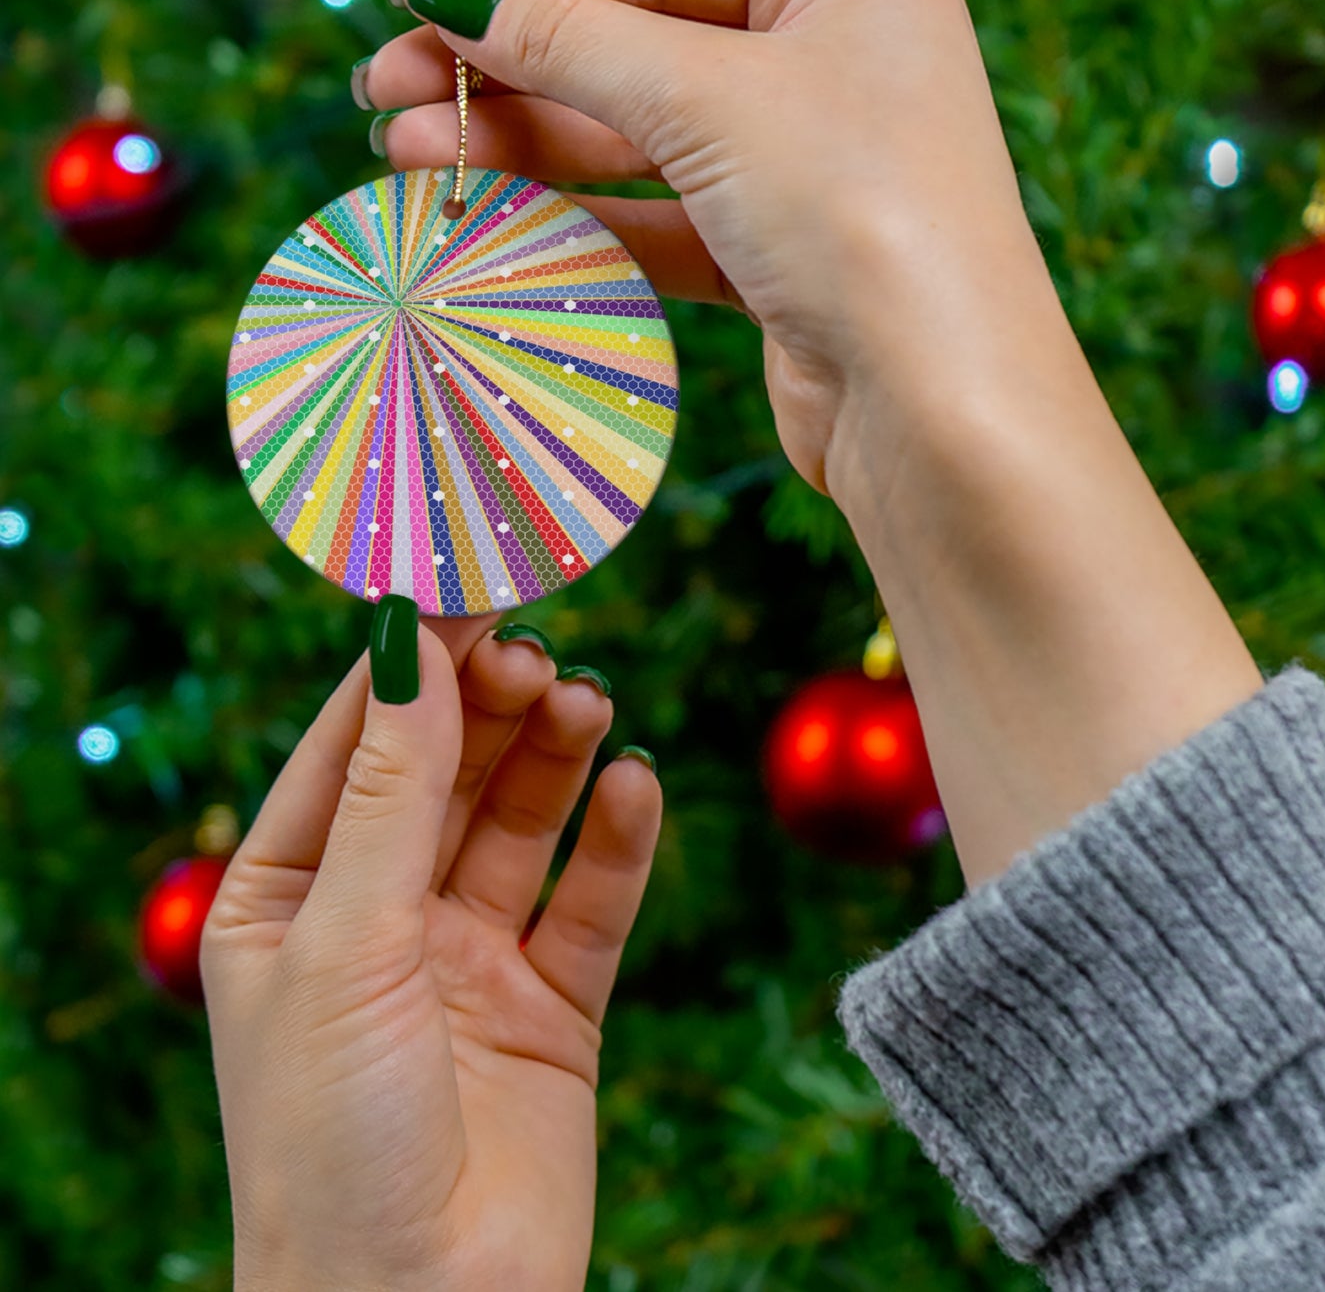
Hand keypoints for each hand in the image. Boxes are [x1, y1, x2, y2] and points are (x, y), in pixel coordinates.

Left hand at [201, 609, 661, 1291]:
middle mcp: (380, 918)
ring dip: (555, 757)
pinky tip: (635, 787)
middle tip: (538, 652)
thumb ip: (391, 791)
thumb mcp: (346, 942)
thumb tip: (411, 644)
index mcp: (289, 898)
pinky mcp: (552, 1006)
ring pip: (521, 823)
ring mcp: (469, 960)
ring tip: (587, 703)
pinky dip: (617, 841)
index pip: (354, 744)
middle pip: (447, 772)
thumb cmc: (331, 1139)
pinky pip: (591, 902)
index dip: (410, 664)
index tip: (467, 584)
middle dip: (490, 707)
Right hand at [360, 0, 1049, 500]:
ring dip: (524, 146)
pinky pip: (660, 219)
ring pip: (638, 138)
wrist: (938, 410)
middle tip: (384, 90)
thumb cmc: (859, 215)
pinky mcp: (781, 257)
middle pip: (635, 44)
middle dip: (507, 68)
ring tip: (407, 157)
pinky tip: (489, 218)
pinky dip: (578, 219)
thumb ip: (569, 39)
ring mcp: (808, 163)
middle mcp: (834, 57)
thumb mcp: (706, 99)